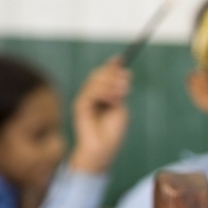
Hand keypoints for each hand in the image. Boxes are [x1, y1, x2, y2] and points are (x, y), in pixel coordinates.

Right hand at [69, 57, 130, 173]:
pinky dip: (103, 93)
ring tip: (123, 91)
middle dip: (113, 74)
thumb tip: (124, 74)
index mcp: (102, 94)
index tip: (121, 58)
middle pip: (98, 74)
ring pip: (94, 81)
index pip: (104, 75)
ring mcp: (84, 99)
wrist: (103, 149)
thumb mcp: (120, 108)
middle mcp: (91, 94)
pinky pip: (90, 93)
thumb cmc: (112, 133)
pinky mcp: (79, 106)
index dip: (111, 65)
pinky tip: (113, 99)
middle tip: (127, 78)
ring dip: (111, 83)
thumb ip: (119, 92)